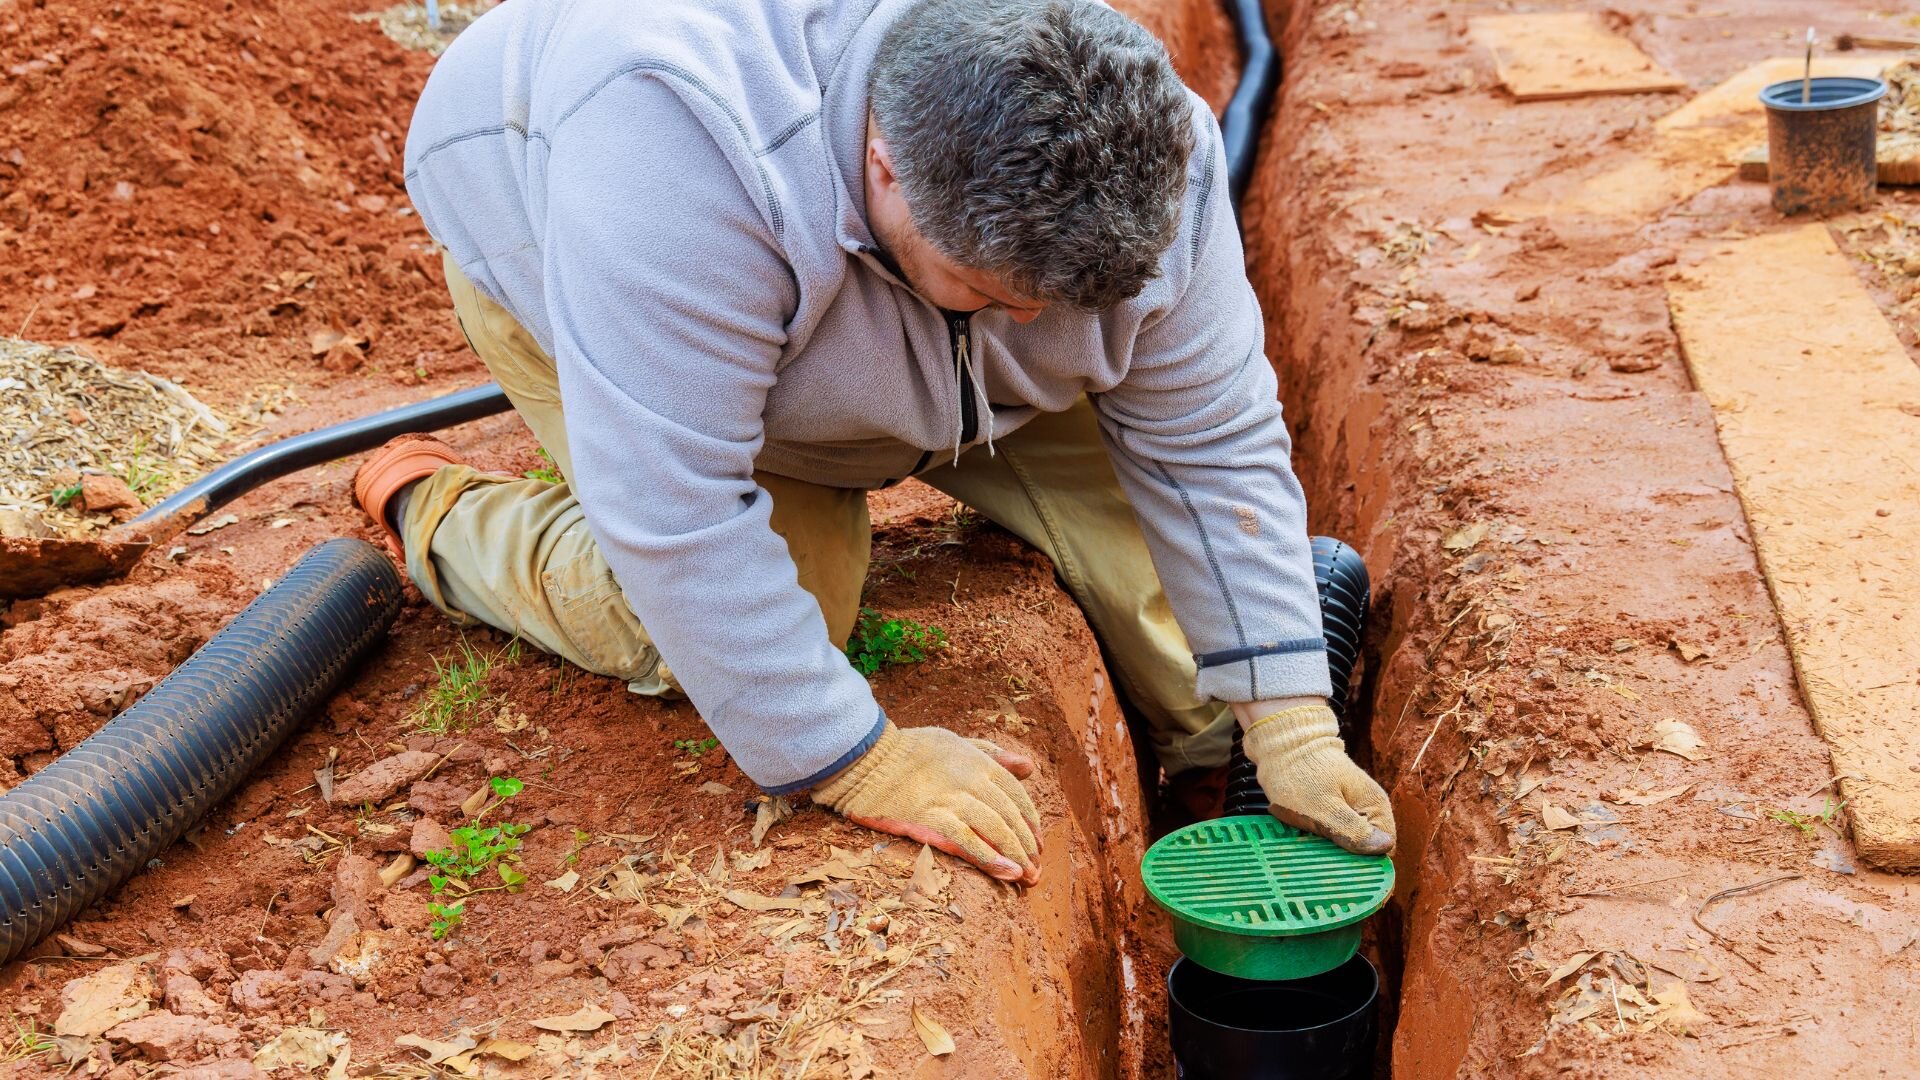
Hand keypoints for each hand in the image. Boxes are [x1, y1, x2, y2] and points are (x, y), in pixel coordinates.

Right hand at [811, 722, 1041, 883]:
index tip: (1037, 842)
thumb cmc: (908, 750)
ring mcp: (951, 799)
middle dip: (1028, 845)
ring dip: (1017, 855)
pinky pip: (967, 841)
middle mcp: (971, 780)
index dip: (1031, 821)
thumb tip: (1028, 766)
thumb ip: (992, 753)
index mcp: (978, 762)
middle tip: (1037, 870)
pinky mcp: (930, 818)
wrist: (865, 758)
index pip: (1017, 795)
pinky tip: (1006, 873)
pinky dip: (990, 858)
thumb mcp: (955, 741)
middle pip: (1010, 816)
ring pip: (995, 830)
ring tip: (1027, 877)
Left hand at [1236, 702, 1394, 854]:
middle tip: (1318, 857)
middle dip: (1343, 858)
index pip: (1383, 851)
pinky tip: (1302, 835)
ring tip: (1306, 843)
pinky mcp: (1334, 809)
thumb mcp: (1324, 807)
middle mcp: (1368, 809)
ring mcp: (1351, 809)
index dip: (1366, 867)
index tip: (1343, 874)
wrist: (1280, 743)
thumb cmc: (1301, 773)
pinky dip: (1317, 838)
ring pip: (1346, 844)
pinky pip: (1332, 834)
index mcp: (1374, 806)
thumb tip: (1384, 848)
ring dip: (1327, 849)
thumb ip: (1351, 831)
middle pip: (1365, 850)